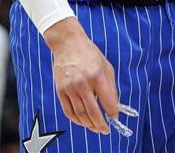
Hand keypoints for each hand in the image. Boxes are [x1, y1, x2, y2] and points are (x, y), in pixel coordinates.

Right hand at [44, 18, 118, 134]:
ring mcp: (70, 88)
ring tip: (95, 128)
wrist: (68, 43)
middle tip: (105, 130)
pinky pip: (68, 111)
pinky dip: (76, 120)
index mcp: (97, 76)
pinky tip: (83, 122)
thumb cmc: (89, 54)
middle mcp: (83, 83)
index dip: (112, 113)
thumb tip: (114, 106)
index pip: (107, 101)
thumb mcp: (106, 66)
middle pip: (93, 112)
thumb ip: (111, 86)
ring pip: (80, 114)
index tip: (114, 117)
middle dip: (101, 124)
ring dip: (89, 125)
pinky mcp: (60, 90)